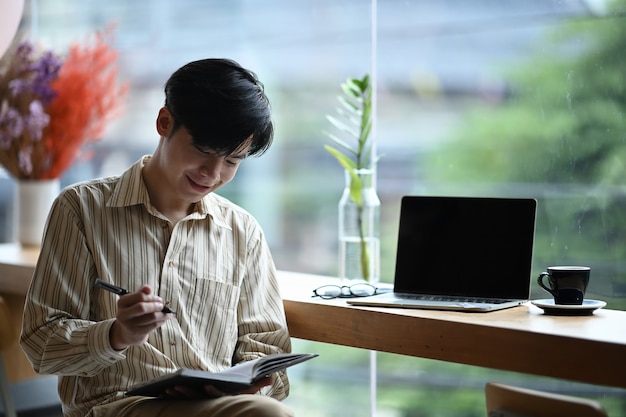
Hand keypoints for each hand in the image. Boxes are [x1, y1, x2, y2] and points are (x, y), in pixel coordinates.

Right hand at [110, 285, 171, 349]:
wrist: (127, 332)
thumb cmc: (134, 312)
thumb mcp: (134, 301)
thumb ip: (141, 293)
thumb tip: (148, 288)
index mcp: (122, 302)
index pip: (139, 296)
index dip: (152, 297)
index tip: (159, 299)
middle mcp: (123, 314)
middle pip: (143, 307)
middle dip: (156, 306)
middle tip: (162, 306)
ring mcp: (129, 324)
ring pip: (151, 317)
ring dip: (162, 314)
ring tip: (167, 313)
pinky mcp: (137, 332)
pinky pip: (154, 325)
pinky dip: (161, 321)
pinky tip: (163, 319)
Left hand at [159, 375, 273, 399]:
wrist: (231, 410)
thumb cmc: (239, 396)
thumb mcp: (250, 390)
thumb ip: (259, 383)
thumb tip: (272, 376)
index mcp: (225, 399)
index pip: (218, 397)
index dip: (213, 392)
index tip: (207, 386)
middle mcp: (212, 403)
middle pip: (198, 399)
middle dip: (187, 393)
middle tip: (175, 386)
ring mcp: (202, 405)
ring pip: (187, 401)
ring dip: (177, 396)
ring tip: (167, 388)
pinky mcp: (193, 404)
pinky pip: (181, 402)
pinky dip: (173, 397)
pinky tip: (163, 391)